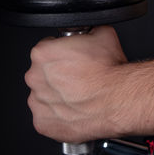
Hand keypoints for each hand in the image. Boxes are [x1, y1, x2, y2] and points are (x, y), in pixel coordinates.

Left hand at [24, 27, 127, 142]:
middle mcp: (35, 77)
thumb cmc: (109, 72)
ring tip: (78, 97)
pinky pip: (47, 119)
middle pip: (42, 74)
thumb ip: (88, 31)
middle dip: (58, 76)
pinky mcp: (43, 124)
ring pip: (44, 97)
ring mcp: (38, 102)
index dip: (62, 53)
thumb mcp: (103, 34)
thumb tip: (90, 32)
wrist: (118, 100)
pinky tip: (75, 111)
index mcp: (43, 53)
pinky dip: (58, 117)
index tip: (72, 60)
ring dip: (57, 97)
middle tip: (78, 79)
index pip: (46, 49)